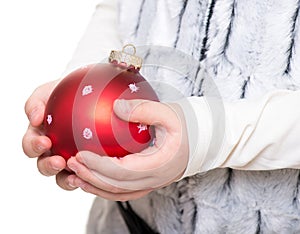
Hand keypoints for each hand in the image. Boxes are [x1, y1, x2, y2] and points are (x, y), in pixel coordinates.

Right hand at [22, 80, 77, 190]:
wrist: (88, 93)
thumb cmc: (64, 93)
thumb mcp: (47, 93)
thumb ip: (35, 104)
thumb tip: (35, 118)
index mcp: (39, 136)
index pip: (30, 146)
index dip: (34, 147)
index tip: (45, 142)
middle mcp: (52, 152)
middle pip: (44, 166)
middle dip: (49, 166)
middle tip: (59, 162)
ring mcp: (69, 160)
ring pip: (62, 177)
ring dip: (66, 179)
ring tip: (76, 175)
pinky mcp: (86, 164)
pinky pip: (84, 175)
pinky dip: (85, 178)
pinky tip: (92, 174)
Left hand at [65, 99, 188, 200]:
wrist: (201, 140)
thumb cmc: (186, 125)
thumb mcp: (169, 113)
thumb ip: (143, 109)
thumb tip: (115, 107)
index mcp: (158, 165)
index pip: (122, 172)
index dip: (99, 166)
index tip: (80, 153)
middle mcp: (154, 180)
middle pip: (116, 186)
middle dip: (91, 176)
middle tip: (71, 163)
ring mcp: (151, 183)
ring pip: (118, 193)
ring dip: (95, 186)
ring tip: (75, 175)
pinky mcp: (148, 181)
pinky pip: (123, 191)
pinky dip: (105, 187)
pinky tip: (91, 179)